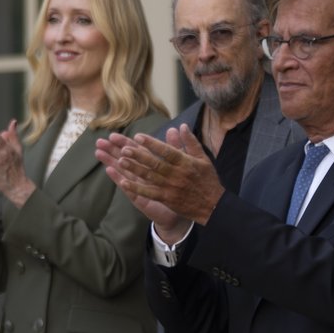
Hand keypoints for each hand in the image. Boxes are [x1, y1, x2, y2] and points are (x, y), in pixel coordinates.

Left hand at [95, 125, 222, 227]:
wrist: (213, 206)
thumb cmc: (207, 180)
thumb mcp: (203, 159)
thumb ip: (191, 142)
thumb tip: (181, 126)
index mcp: (186, 163)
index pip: (166, 151)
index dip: (152, 143)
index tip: (138, 136)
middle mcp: (177, 174)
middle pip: (155, 163)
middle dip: (138, 155)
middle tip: (123, 148)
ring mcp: (170, 187)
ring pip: (149, 176)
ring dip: (134, 168)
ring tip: (120, 160)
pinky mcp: (166, 199)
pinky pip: (149, 193)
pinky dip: (136, 188)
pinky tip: (124, 182)